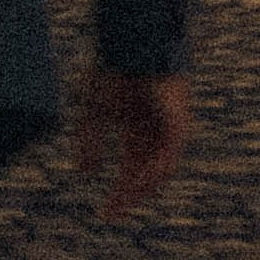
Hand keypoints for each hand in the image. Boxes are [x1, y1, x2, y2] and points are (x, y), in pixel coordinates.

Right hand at [73, 65, 192, 221]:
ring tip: (125, 199)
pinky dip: (156, 167)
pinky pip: (170, 151)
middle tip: (111, 213)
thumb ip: (89, 140)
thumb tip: (84, 172)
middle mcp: (154, 132)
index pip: (131, 169)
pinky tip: (140, 178)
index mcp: (136, 129)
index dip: (120, 192)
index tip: (104, 214)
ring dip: (143, 186)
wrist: (129, 44)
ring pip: (161, 168)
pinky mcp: (176, 118)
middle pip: (146, 174)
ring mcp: (167, 127)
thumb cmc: (111, 70)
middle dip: (130, 195)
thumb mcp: (94, 110)